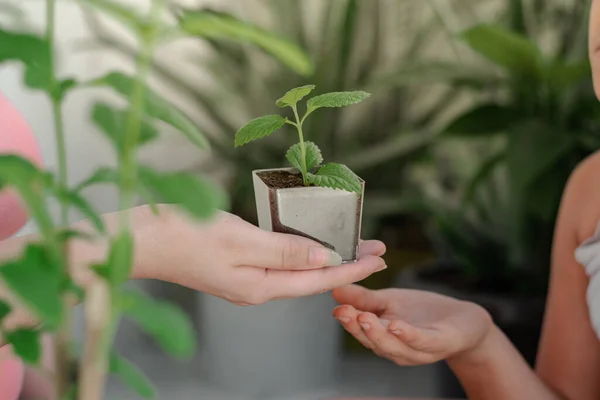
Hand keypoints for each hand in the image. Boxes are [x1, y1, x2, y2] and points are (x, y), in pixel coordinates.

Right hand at [137, 207, 386, 305]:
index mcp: (261, 286)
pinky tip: (309, 239)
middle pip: (311, 276)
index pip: (318, 278)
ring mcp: (245, 278)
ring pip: (296, 268)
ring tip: (351, 242)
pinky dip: (300, 250)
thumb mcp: (241, 240)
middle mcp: (257, 288)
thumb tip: (324, 256)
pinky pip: (279, 260)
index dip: (352, 267)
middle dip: (346, 262)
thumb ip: (285, 250)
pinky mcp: (235, 266)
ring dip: (325, 254)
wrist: (139, 240)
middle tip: (376, 247)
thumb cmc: (185, 235)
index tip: (380, 255)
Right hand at [332, 285, 492, 364]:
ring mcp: (419, 349)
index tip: (335, 307)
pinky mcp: (440, 343)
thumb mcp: (388, 301)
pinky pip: (422, 341)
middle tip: (344, 313)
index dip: (347, 321)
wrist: (462, 320)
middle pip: (374, 342)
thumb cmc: (422, 313)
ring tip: (364, 318)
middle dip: (357, 328)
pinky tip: (396, 325)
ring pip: (394, 346)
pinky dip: (408, 335)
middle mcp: (398, 349)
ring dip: (378, 334)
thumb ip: (363, 298)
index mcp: (383, 338)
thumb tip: (336, 288)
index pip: (361, 332)